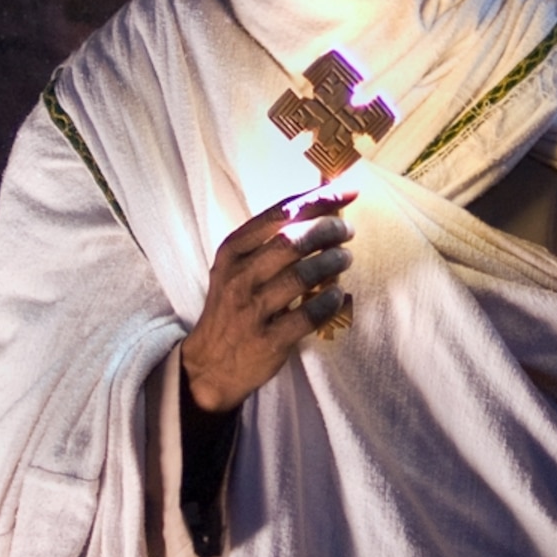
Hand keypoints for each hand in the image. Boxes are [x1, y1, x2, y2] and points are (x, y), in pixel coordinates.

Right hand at [182, 192, 354, 414]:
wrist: (209, 364)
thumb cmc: (233, 306)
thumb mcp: (237, 267)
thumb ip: (271, 238)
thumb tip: (321, 201)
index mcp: (232, 252)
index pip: (279, 214)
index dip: (318, 199)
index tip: (347, 192)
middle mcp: (239, 277)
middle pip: (292, 241)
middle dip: (328, 230)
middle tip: (347, 231)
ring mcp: (252, 310)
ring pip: (303, 276)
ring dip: (333, 262)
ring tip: (345, 258)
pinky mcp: (268, 340)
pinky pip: (309, 315)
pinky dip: (330, 301)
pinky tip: (338, 295)